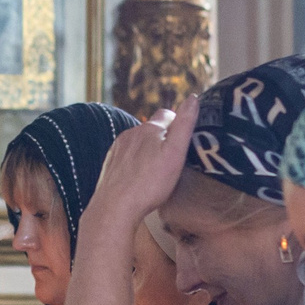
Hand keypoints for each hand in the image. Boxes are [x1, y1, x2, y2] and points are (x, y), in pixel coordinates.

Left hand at [81, 98, 202, 244]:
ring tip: (158, 169)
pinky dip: (136, 160)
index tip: (185, 139)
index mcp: (149, 129)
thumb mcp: (175, 154)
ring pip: (139, 142)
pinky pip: (128, 155)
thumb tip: (192, 98)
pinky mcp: (111, 162)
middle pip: (152, 128)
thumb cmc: (149, 183)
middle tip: (174, 157)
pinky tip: (141, 176)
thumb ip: (184, 125)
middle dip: (164, 137)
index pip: (168, 114)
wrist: (115, 207)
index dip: (179, 123)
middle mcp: (131, 133)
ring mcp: (119, 147)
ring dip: (149, 149)